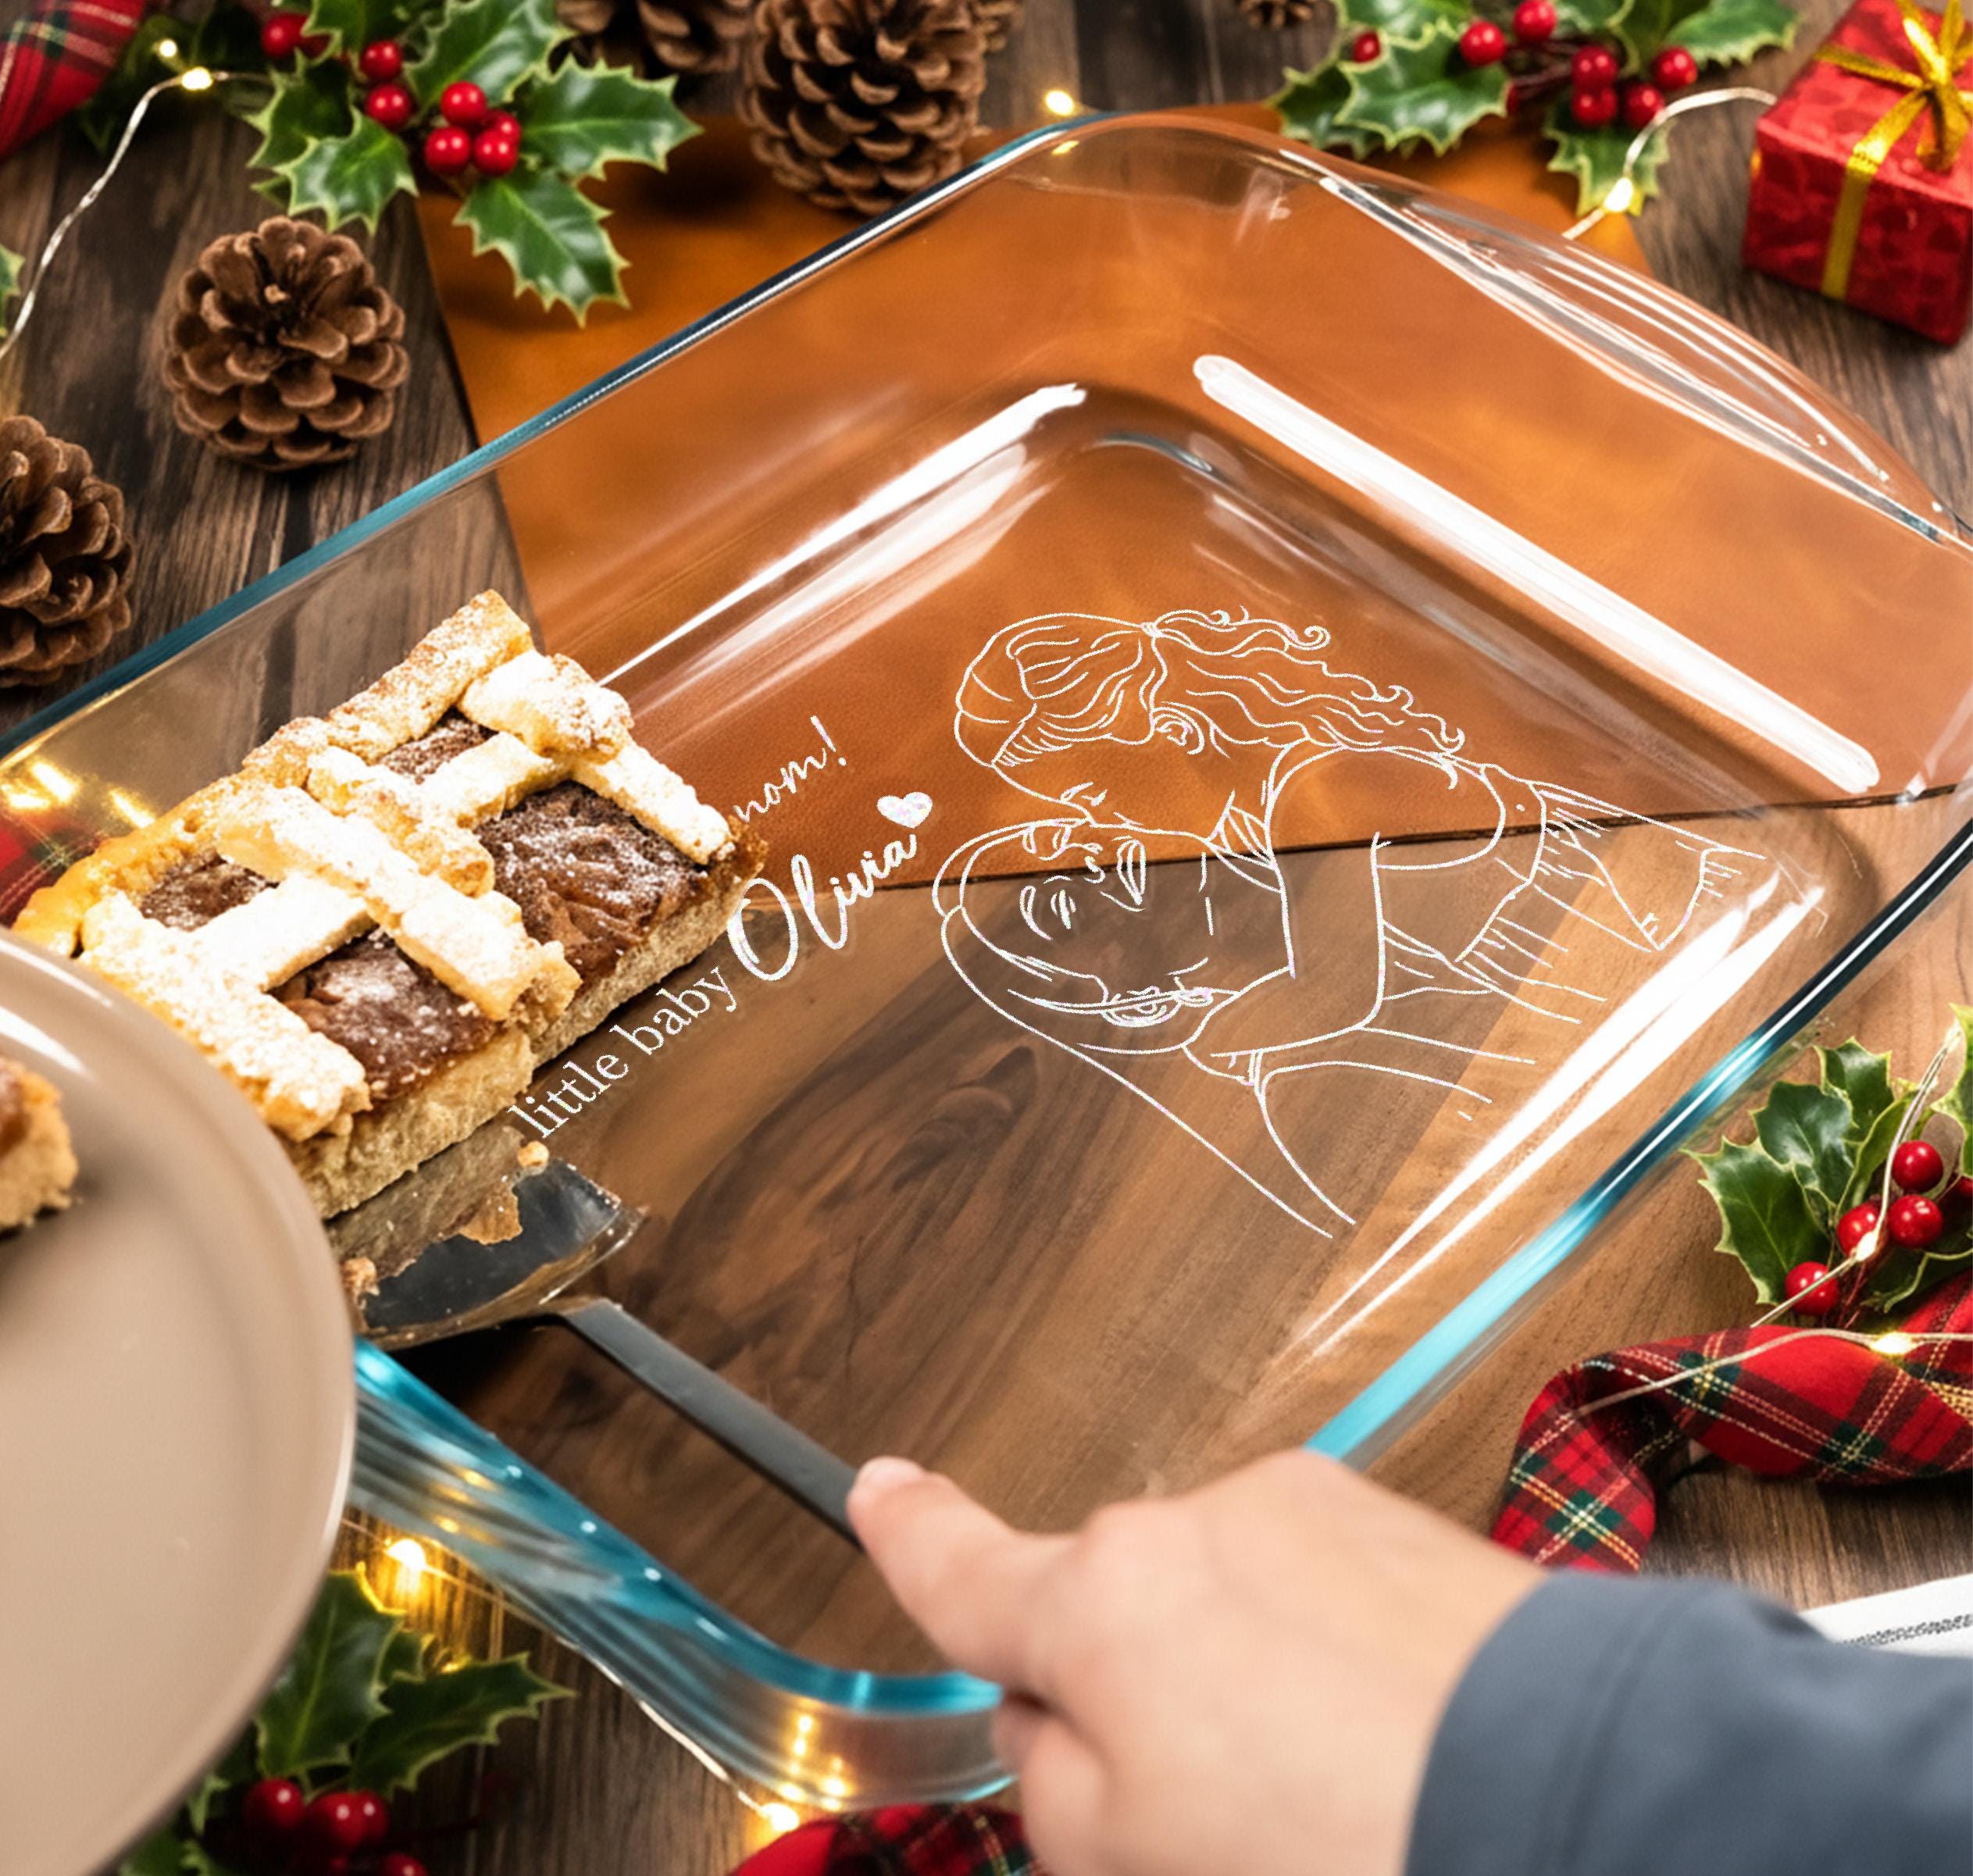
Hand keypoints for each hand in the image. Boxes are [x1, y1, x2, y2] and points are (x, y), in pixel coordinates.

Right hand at [849, 1450, 1540, 1875]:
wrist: (1584, 1800)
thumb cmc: (1353, 1848)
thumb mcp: (1127, 1862)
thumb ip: (1050, 1777)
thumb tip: (1047, 1715)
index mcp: (1103, 1603)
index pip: (967, 1568)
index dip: (911, 1534)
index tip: (880, 1491)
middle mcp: (1195, 1527)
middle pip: (1117, 1614)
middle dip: (1137, 1695)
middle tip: (1219, 1818)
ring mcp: (1307, 1513)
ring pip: (1227, 1607)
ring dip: (1251, 1683)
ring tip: (1339, 1793)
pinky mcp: (1403, 1526)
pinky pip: (1324, 1596)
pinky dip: (1335, 1664)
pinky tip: (1391, 1746)